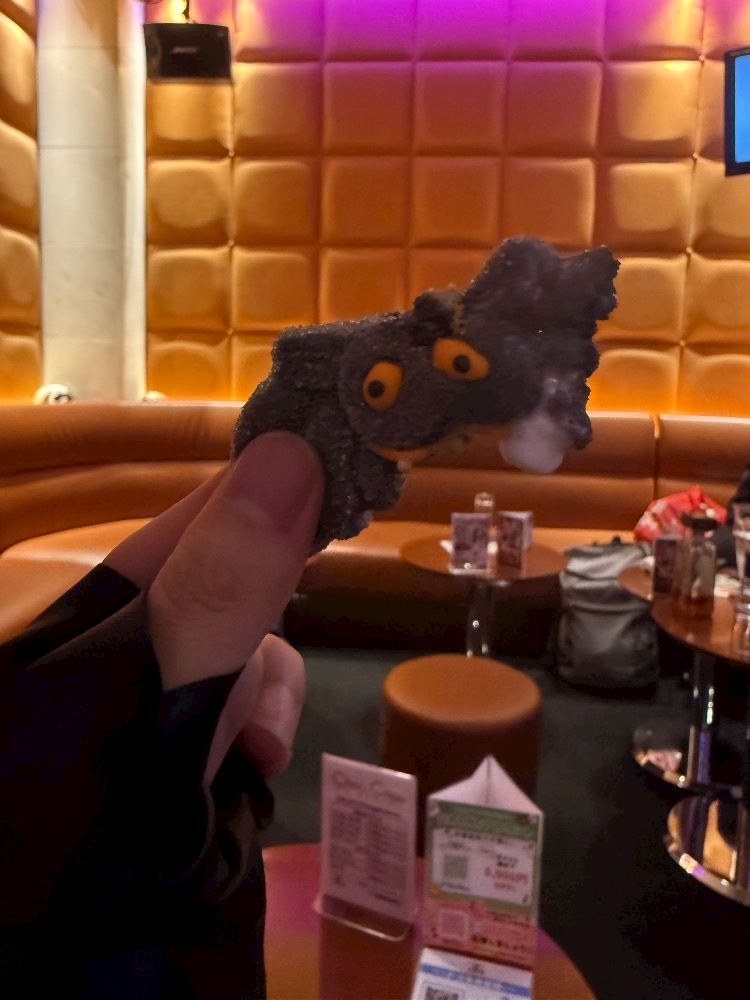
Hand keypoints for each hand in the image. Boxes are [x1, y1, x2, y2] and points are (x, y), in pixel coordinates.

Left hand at [104, 431, 323, 779]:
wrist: (46, 933)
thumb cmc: (79, 801)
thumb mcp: (153, 686)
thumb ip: (218, 583)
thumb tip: (291, 452)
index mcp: (112, 595)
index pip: (204, 514)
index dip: (271, 494)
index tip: (343, 481)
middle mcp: (140, 631)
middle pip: (240, 586)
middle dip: (266, 628)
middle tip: (270, 669)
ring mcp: (168, 691)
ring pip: (251, 653)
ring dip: (266, 693)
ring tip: (251, 751)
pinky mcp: (192, 740)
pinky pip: (250, 709)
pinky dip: (263, 730)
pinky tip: (254, 766)